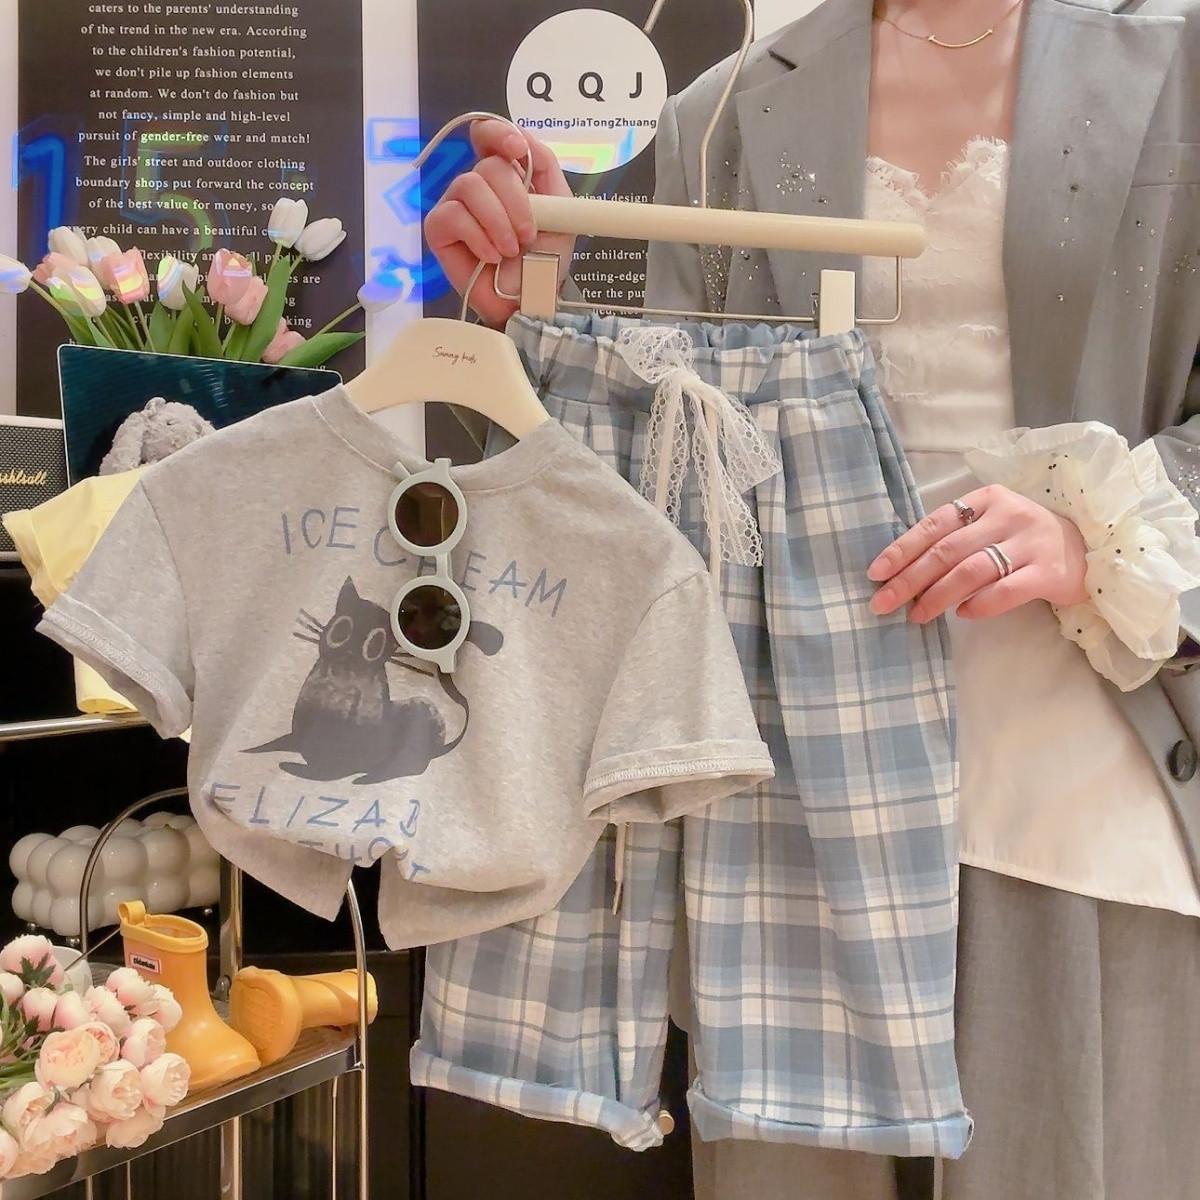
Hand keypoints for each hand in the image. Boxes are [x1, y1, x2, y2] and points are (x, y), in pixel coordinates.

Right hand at [423, 119, 576, 327]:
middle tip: (528, 234)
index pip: (489, 135)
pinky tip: (490, 256)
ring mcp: (456, 206)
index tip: (517, 152)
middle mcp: (478, 185)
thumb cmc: (545, 259)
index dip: (499, 134)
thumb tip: (524, 140)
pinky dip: (478, 237)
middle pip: (488, 165)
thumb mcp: (561, 210)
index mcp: (506, 175)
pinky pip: (453, 216)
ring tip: (510, 249)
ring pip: (469, 185)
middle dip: (515, 201)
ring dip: (498, 220)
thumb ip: (546, 168)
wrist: (531, 300)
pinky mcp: (439, 230)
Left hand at [867, 484, 1089, 623]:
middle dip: (909, 579)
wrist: (1089, 550)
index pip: (934, 524)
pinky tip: (962, 614)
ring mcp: (1031, 543)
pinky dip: (979, 604)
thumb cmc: (1024, 541)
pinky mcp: (1049, 572)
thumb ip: (954, 539)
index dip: (902, 550)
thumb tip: (901, 572)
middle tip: (883, 603)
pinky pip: (1006, 590)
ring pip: (971, 571)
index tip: (876, 574)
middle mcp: (1008, 515)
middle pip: (947, 550)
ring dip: (937, 596)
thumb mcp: (990, 526)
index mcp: (987, 499)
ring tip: (916, 615)